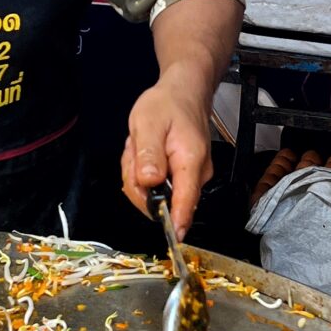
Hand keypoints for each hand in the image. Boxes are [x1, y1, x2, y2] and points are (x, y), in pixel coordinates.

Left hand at [121, 65, 214, 239]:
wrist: (184, 91)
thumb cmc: (167, 104)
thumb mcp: (148, 123)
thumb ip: (148, 154)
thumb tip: (149, 183)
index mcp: (189, 161)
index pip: (185, 201)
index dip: (176, 222)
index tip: (173, 239)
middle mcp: (196, 173)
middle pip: (162, 199)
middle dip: (138, 182)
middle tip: (134, 152)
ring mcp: (191, 175)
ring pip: (156, 192)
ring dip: (139, 173)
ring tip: (140, 146)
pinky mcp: (184, 175)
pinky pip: (158, 184)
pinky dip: (145, 170)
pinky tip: (145, 150)